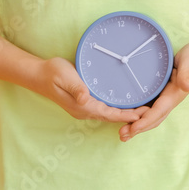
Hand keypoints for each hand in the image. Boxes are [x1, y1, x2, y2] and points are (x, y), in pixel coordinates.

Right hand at [32, 57, 148, 122]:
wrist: (39, 74)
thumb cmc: (52, 73)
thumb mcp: (65, 76)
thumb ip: (76, 87)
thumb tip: (86, 98)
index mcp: (82, 106)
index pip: (108, 113)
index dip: (125, 115)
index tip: (140, 116)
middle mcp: (84, 109)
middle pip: (111, 116)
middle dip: (129, 116)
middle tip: (149, 113)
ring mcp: (83, 107)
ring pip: (108, 113)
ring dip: (124, 113)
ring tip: (142, 110)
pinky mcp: (84, 102)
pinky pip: (104, 108)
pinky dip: (116, 108)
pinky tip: (124, 104)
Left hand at [118, 42, 188, 141]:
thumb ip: (187, 74)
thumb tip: (186, 86)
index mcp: (173, 95)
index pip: (158, 111)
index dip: (145, 121)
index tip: (133, 128)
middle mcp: (168, 101)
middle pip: (152, 119)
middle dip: (137, 129)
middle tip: (121, 135)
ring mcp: (163, 99)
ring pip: (149, 116)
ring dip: (136, 126)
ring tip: (122, 134)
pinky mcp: (159, 95)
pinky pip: (147, 109)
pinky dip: (137, 117)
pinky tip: (127, 119)